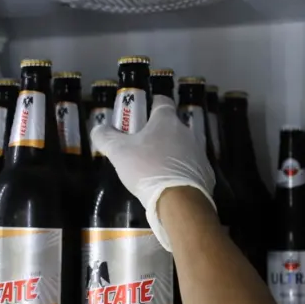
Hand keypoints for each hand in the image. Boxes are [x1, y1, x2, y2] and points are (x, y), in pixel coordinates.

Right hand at [90, 94, 215, 250]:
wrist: (179, 201)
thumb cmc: (147, 169)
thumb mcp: (118, 152)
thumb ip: (106, 137)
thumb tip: (98, 129)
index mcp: (166, 121)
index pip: (162, 102)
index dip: (151, 106)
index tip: (141, 116)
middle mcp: (187, 132)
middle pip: (171, 127)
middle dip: (158, 134)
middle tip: (142, 147)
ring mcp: (199, 153)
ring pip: (182, 147)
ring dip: (170, 153)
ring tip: (155, 169)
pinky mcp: (205, 173)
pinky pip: (191, 167)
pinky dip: (180, 172)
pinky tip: (169, 184)